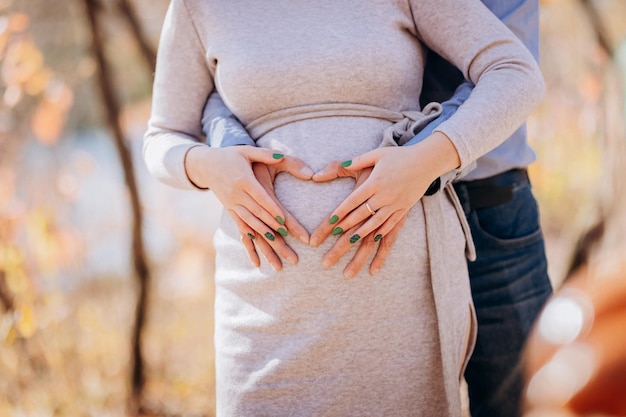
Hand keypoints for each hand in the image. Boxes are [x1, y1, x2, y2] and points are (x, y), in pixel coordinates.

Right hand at [185, 145, 313, 269]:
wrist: (205, 165)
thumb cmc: (230, 156)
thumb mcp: (246, 151)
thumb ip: (265, 154)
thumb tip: (281, 156)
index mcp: (243, 180)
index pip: (260, 198)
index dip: (272, 210)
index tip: (283, 220)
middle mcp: (236, 194)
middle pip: (256, 213)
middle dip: (272, 226)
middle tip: (286, 235)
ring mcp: (231, 203)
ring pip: (248, 221)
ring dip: (262, 233)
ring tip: (276, 243)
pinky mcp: (229, 208)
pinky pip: (239, 223)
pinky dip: (248, 234)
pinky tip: (256, 243)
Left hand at [310, 134, 457, 276]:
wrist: (427, 161)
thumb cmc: (400, 156)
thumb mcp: (377, 154)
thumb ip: (358, 161)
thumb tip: (343, 163)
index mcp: (375, 182)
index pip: (354, 199)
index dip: (342, 210)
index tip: (331, 220)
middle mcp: (385, 194)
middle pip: (363, 214)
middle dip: (348, 225)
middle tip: (334, 235)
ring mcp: (396, 203)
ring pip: (376, 222)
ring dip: (363, 233)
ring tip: (350, 241)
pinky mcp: (405, 208)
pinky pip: (392, 223)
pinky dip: (382, 232)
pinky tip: (374, 240)